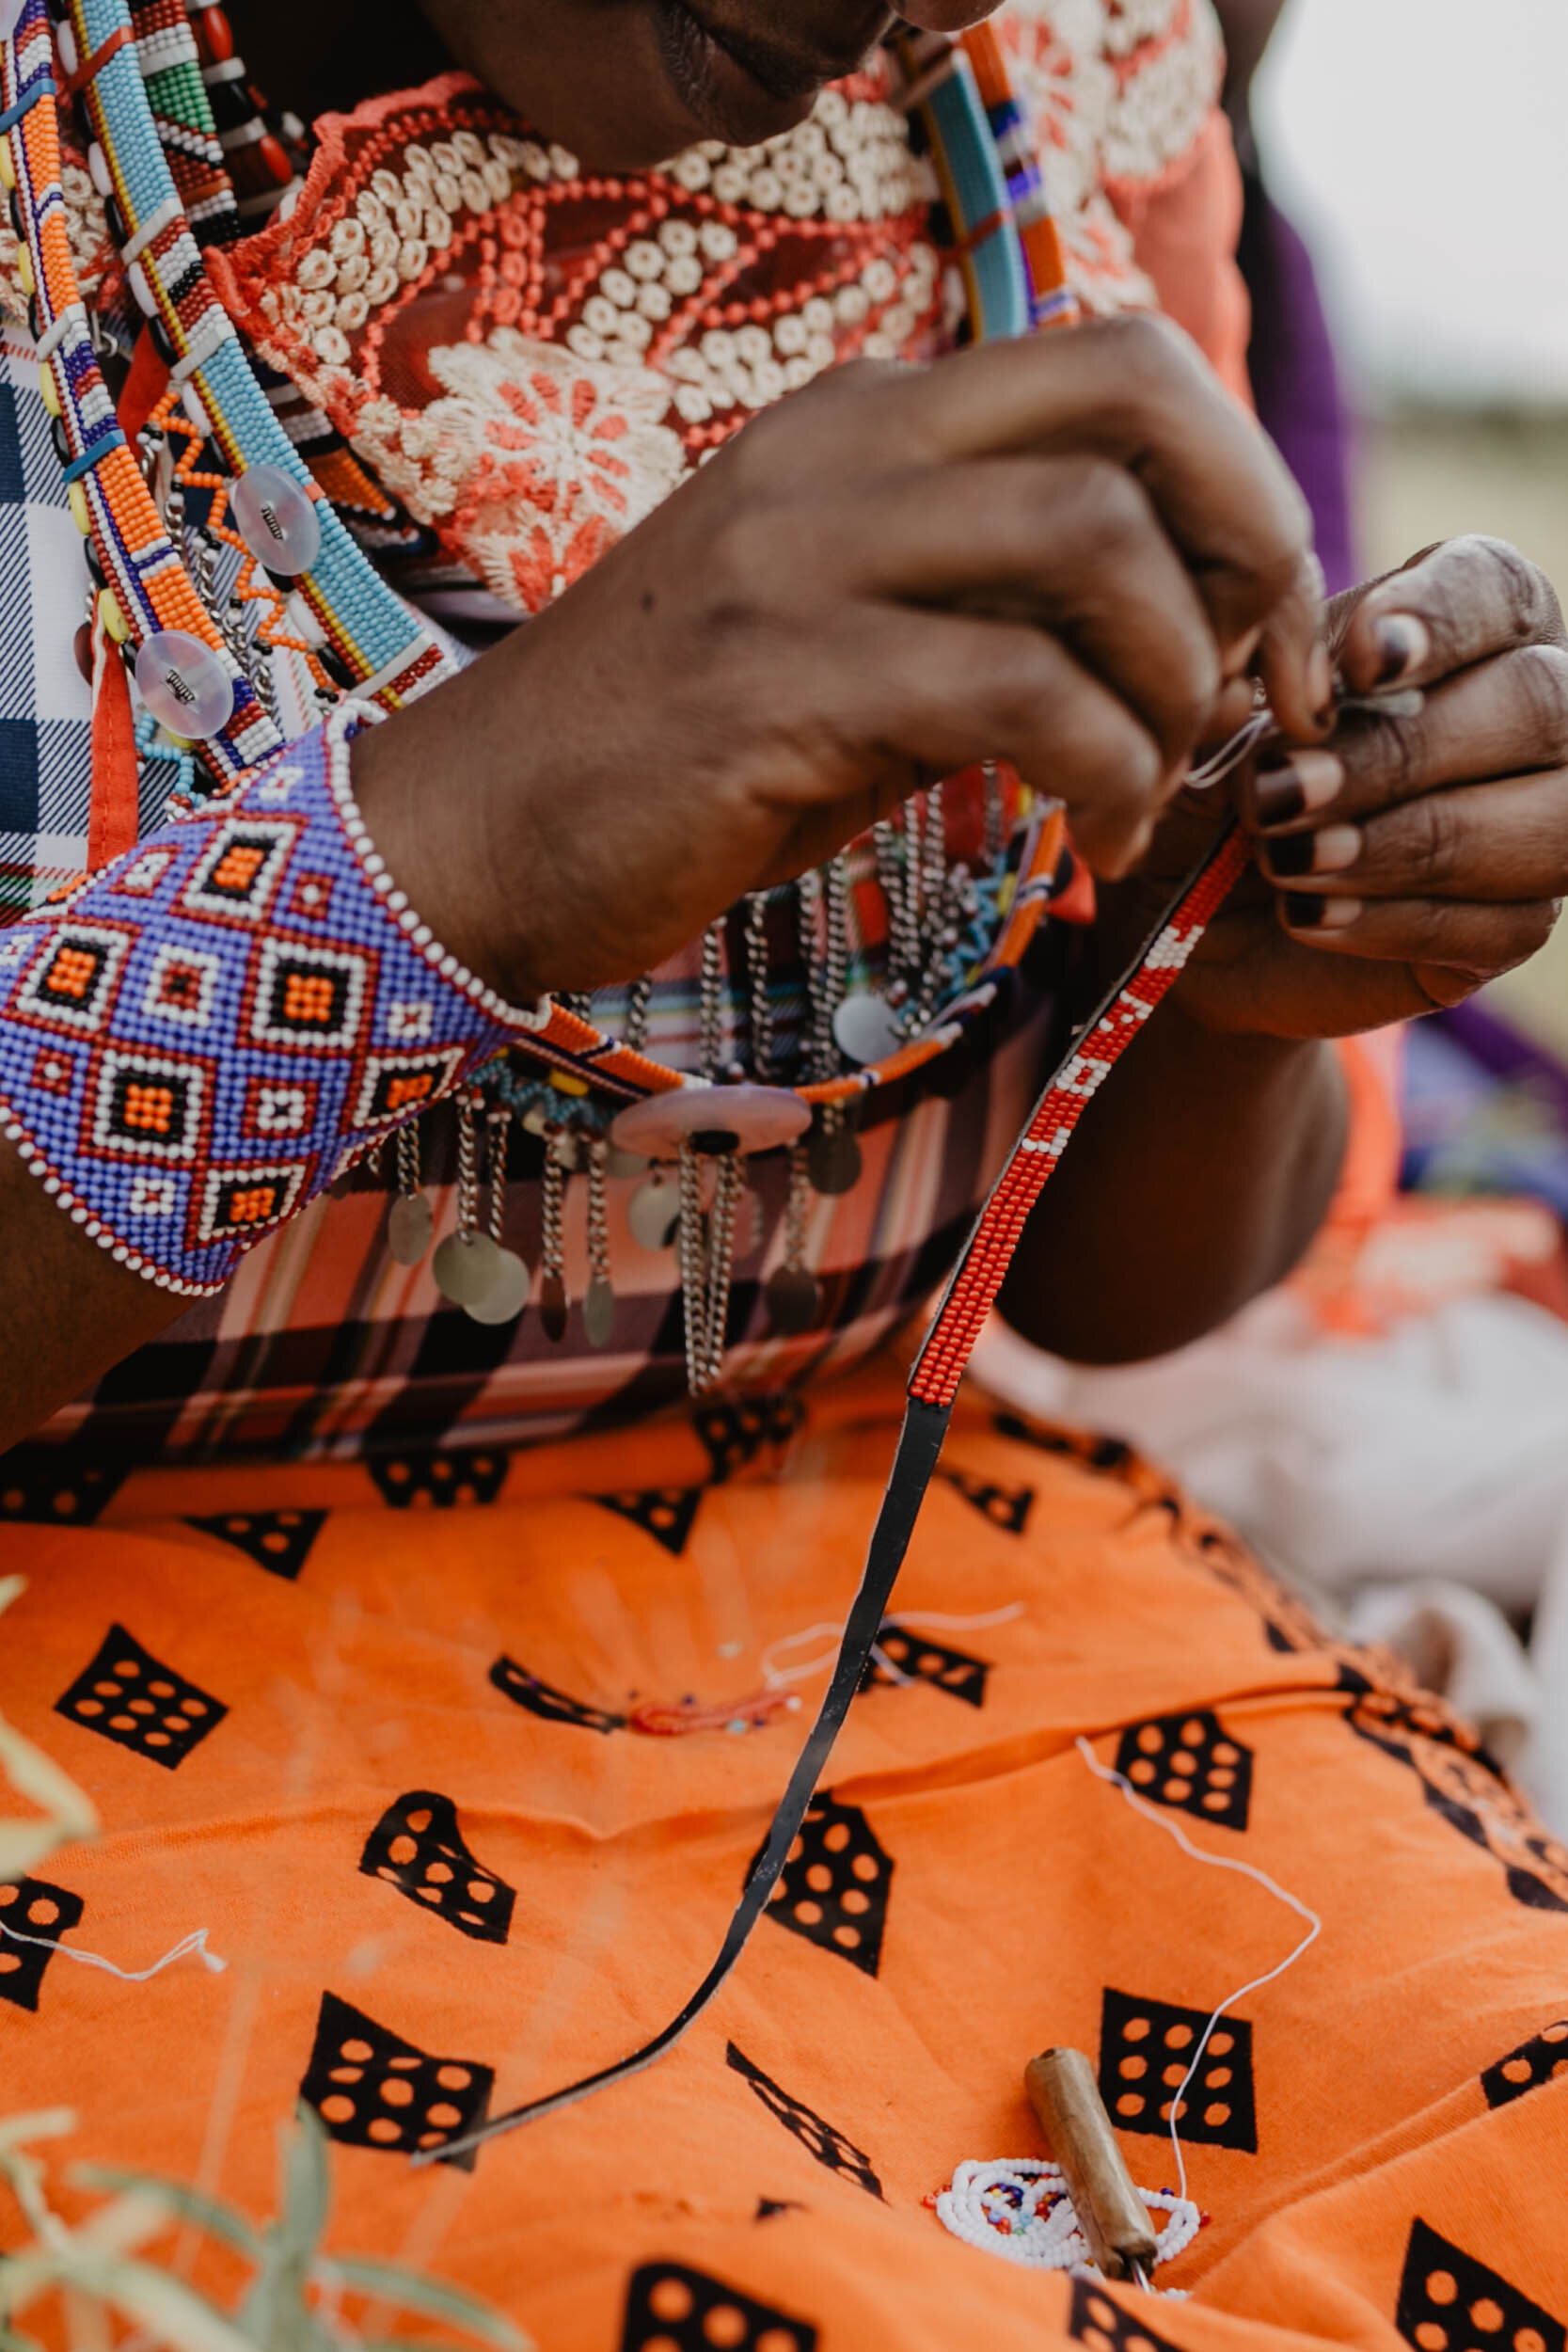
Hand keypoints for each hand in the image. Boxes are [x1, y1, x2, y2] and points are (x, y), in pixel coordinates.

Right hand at [350, 313, 1322, 1002]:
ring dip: (1172, 683)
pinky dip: (1102, 773)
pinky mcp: (779, 681)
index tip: (1261, 627)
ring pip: (1092, 540)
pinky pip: (1018, 690)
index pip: (1113, 359)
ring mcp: (799, 556)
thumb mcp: (847, 654)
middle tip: (1261, 686)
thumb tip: (1176, 632)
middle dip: (1252, 539)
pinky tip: (1088, 844)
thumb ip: (985, 613)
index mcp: (858, 425)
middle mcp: (836, 452)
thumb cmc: (671, 764)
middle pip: (1132, 393)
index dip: (1236, 479)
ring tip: (1147, 790)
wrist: (469, 840)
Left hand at [1150, 536, 1567, 1038]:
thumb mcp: (1209, 726)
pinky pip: (1506, 923)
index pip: (1496, 588)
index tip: (1359, 663)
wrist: (1192, 914)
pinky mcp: (1517, 922)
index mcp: (1466, 627)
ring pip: (1548, 820)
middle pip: (1539, 703)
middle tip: (1280, 791)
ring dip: (1404, 844)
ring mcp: (1540, 820)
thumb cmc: (1213, 789)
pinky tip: (1308, 914)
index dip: (1441, 619)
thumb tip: (1275, 694)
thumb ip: (1251, 681)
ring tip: (1286, 862)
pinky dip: (1394, 921)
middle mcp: (1530, 711)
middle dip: (1400, 754)